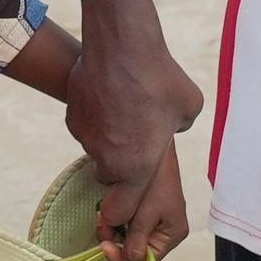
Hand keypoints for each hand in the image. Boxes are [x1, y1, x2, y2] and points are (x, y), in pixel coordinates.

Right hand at [66, 40, 202, 260]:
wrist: (122, 46)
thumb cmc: (160, 79)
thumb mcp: (187, 110)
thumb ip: (177, 130)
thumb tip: (170, 127)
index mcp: (138, 167)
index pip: (121, 212)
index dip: (124, 214)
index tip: (129, 204)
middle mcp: (108, 160)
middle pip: (109, 179)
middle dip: (120, 169)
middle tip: (135, 142)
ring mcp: (86, 139)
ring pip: (96, 151)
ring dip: (109, 141)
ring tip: (124, 110)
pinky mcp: (72, 119)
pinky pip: (85, 129)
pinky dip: (96, 120)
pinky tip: (108, 97)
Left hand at [100, 142, 189, 260]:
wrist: (147, 144)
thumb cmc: (153, 180)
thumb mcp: (144, 217)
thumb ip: (135, 245)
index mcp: (171, 235)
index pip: (145, 259)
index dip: (123, 257)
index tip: (104, 247)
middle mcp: (162, 230)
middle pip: (132, 248)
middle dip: (114, 238)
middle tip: (101, 223)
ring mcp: (149, 218)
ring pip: (123, 235)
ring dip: (109, 226)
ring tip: (102, 210)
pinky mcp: (137, 207)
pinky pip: (121, 220)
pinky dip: (111, 215)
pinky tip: (105, 204)